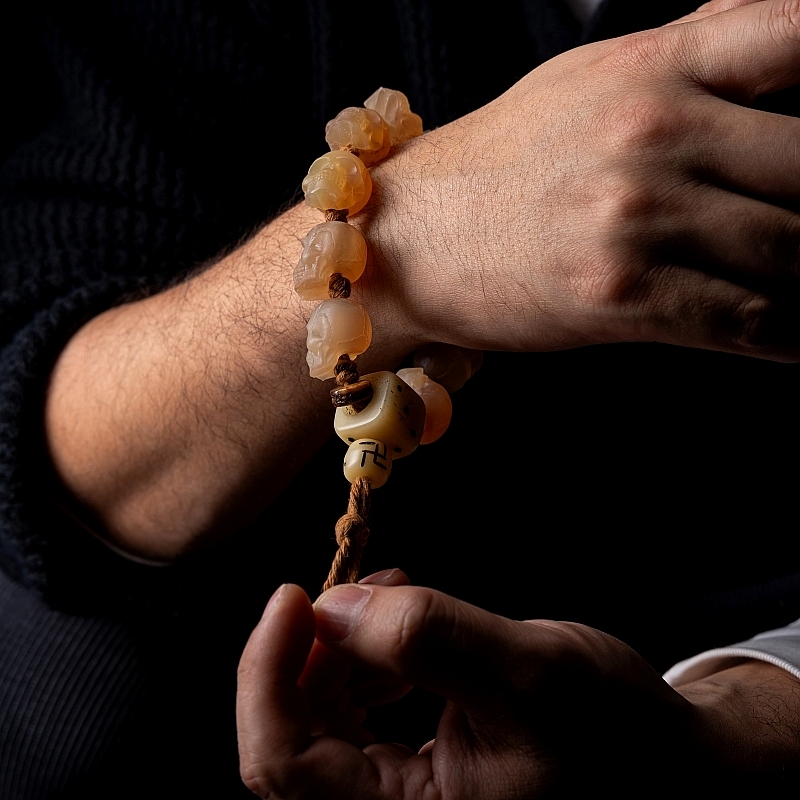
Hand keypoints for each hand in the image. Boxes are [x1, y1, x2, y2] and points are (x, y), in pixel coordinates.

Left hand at [238, 579, 799, 798]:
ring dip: (341, 645)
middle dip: (312, 649)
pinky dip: (370, 656)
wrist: (668, 769)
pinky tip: (403, 623)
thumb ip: (431, 638)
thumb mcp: (533, 673)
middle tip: (354, 587)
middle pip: (296, 735)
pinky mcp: (418, 769)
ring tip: (390, 593)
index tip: (292, 595)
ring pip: (324, 717)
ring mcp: (404, 796)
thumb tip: (335, 606)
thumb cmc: (618, 735)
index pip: (285, 765)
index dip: (266, 674)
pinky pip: (359, 711)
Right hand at [360, 0, 799, 359]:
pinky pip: (745, 322)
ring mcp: (636, 215)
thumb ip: (687, 51)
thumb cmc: (498, 164)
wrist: (412, 241)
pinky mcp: (620, 295)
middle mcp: (654, 131)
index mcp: (654, 66)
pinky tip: (792, 339)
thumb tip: (778, 28)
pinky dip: (787, 338)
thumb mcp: (585, 78)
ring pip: (790, 253)